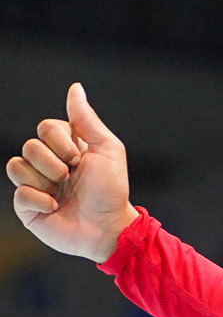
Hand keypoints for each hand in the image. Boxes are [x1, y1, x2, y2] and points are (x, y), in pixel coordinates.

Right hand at [6, 84, 135, 262]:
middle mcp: (47, 163)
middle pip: (29, 145)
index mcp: (64, 147)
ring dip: (45, 180)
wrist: (110, 228)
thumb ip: (87, 119)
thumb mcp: (107, 149)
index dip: (61, 142)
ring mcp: (35, 184)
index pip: (45, 127)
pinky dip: (40, 200)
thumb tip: (75, 88)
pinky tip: (56, 208)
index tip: (80, 159)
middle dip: (54, 163)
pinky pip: (19, 193)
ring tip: (63, 194)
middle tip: (71, 178)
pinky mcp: (28, 207)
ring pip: (17, 166)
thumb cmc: (112, 190)